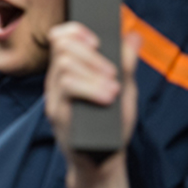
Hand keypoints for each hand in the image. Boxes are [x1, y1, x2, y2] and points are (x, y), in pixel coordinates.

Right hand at [45, 22, 138, 187]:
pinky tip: (107, 97)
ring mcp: (54, 95)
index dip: (75, 31)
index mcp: (70, 68)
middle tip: (112, 73)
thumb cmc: (110, 122)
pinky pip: (66, 88)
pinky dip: (90, 88)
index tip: (97, 41)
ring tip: (113, 91)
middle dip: (91, 54)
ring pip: (64, 66)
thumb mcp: (124, 89)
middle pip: (62, 47)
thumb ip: (126, 63)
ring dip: (94, 74)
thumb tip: (133, 36)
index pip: (60, 37)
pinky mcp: (56, 111)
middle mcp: (57, 79)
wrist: (102, 156)